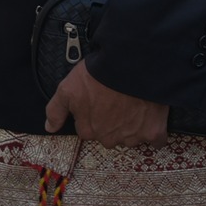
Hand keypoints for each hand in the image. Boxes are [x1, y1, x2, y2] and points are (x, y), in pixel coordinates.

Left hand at [43, 60, 169, 147]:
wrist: (129, 65)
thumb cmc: (96, 75)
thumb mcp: (67, 88)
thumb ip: (55, 110)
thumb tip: (49, 128)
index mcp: (88, 130)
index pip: (87, 128)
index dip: (92, 112)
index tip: (98, 99)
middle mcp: (109, 139)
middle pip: (109, 134)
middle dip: (111, 121)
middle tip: (115, 99)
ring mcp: (132, 137)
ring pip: (130, 137)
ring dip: (132, 125)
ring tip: (133, 102)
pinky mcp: (153, 132)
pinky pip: (156, 140)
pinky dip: (154, 133)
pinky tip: (152, 119)